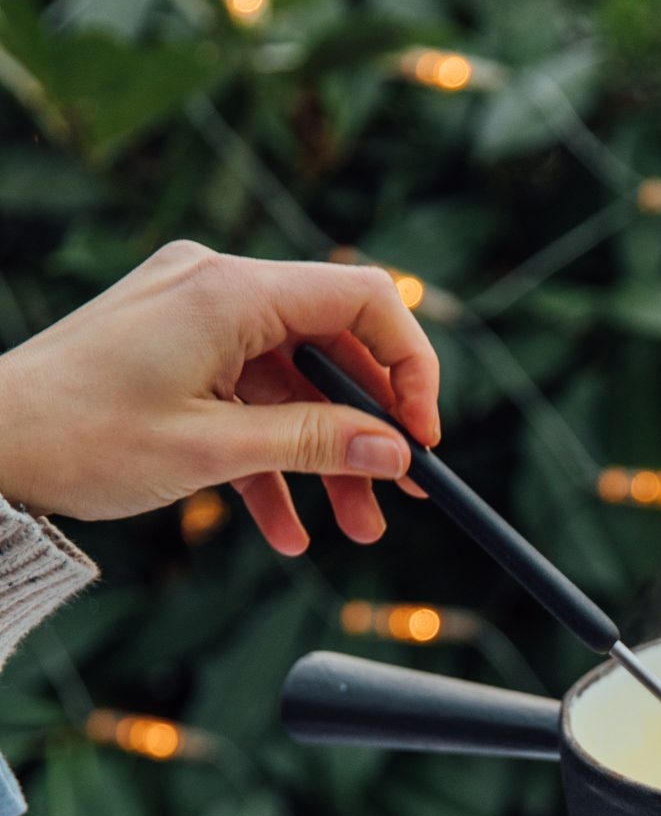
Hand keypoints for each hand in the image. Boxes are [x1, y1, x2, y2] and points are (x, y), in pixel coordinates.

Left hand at [0, 242, 440, 553]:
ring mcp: (192, 314)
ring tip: (348, 529)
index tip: (423, 436)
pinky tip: (283, 527)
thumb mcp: (213, 452)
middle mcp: (216, 287)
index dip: (410, 366)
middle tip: (400, 496)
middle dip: (368, 429)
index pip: (363, 300)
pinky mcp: (173, 347)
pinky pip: (246, 395)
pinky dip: (270, 455)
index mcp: (230, 292)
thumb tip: (396, 452)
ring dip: (322, 457)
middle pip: (332, 348)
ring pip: (292, 382)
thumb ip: (314, 444)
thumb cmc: (81, 437)